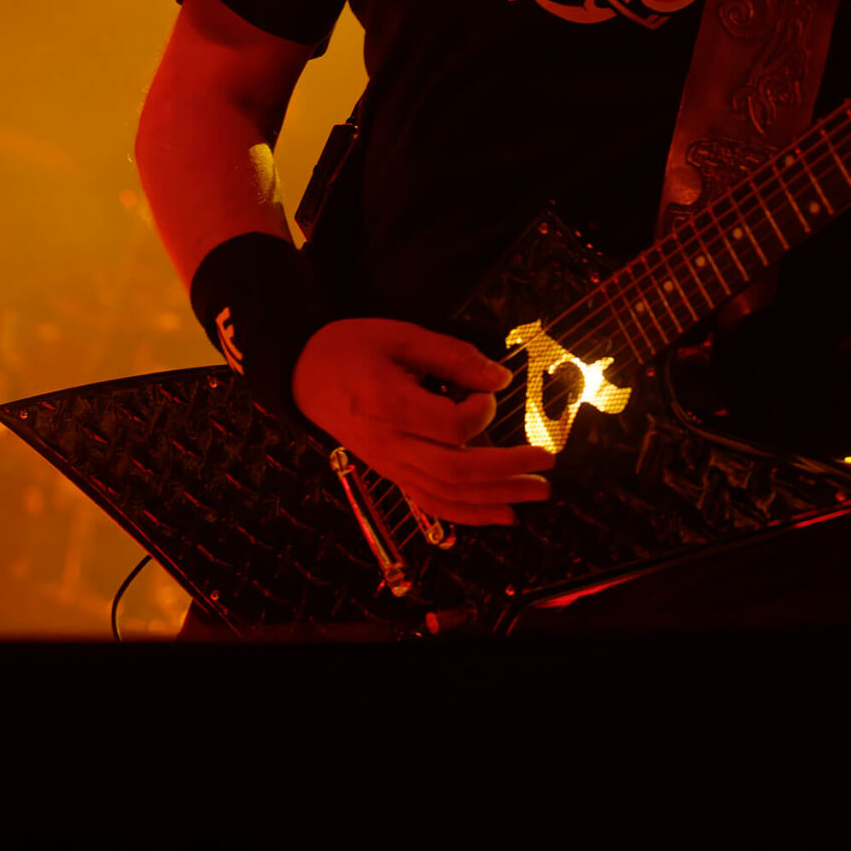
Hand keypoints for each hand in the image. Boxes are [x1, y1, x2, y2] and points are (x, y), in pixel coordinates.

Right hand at [290, 317, 553, 527]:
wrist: (303, 375)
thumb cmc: (352, 348)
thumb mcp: (400, 335)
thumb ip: (451, 356)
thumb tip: (499, 378)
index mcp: (388, 404)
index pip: (449, 426)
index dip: (481, 411)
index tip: (491, 391)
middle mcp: (389, 444)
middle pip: (455, 471)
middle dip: (507, 470)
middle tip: (547, 462)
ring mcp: (389, 465)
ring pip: (447, 495)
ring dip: (497, 498)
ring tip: (538, 492)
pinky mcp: (391, 474)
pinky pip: (431, 503)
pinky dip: (469, 514)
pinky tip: (502, 515)